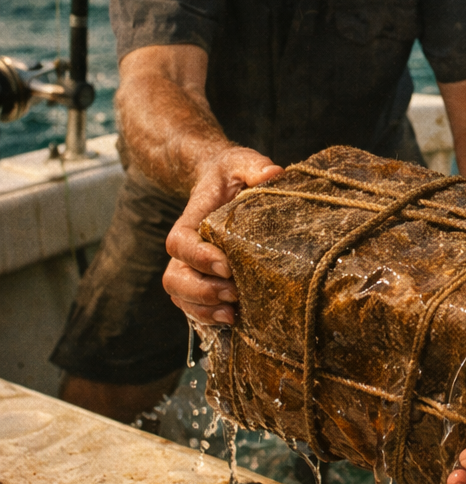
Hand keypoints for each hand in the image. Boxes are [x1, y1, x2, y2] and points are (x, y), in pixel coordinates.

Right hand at [163, 147, 281, 324]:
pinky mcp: (201, 279)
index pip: (181, 242)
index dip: (199, 257)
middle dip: (202, 290)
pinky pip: (192, 305)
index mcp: (191, 219)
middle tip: (234, 293)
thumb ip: (254, 166)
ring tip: (233, 313)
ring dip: (203, 309)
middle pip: (175, 277)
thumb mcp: (242, 163)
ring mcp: (190, 266)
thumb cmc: (231, 174)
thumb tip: (273, 174)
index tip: (226, 265)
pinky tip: (233, 319)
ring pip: (180, 295)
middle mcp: (185, 247)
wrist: (219, 183)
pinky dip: (207, 316)